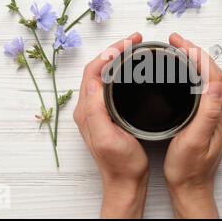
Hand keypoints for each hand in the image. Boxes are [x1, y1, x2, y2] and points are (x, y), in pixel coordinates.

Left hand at [73, 32, 148, 218]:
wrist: (126, 181)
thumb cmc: (120, 163)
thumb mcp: (107, 138)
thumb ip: (95, 111)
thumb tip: (92, 82)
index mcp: (87, 110)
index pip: (93, 71)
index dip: (109, 53)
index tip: (128, 43)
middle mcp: (89, 107)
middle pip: (97, 68)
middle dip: (115, 50)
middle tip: (135, 40)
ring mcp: (98, 110)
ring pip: (104, 74)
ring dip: (117, 57)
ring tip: (134, 47)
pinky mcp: (108, 113)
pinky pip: (111, 83)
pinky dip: (121, 70)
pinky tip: (132, 68)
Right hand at [164, 33, 221, 218]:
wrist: (190, 187)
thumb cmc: (189, 169)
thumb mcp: (195, 141)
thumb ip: (208, 113)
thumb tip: (216, 84)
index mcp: (221, 115)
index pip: (214, 75)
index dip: (198, 55)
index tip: (180, 44)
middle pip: (212, 73)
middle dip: (195, 52)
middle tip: (175, 40)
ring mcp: (215, 115)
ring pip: (208, 78)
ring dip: (194, 60)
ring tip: (177, 48)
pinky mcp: (207, 118)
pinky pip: (203, 87)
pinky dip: (193, 73)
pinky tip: (182, 71)